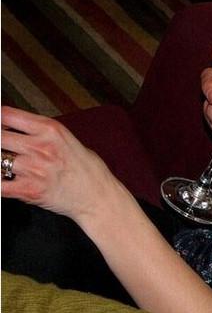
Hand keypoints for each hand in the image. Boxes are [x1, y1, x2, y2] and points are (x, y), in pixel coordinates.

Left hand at [1, 106, 124, 222]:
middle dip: (1, 143)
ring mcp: (33, 168)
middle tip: (6, 149)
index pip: (7, 115)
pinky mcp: (29, 190)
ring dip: (2, 164)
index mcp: (51, 130)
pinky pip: (0, 185)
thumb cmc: (89, 170)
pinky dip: (1, 184)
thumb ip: (42, 134)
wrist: (100, 197)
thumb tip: (17, 130)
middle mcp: (41, 146)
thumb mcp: (68, 140)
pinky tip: (7, 182)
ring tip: (10, 167)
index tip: (1, 126)